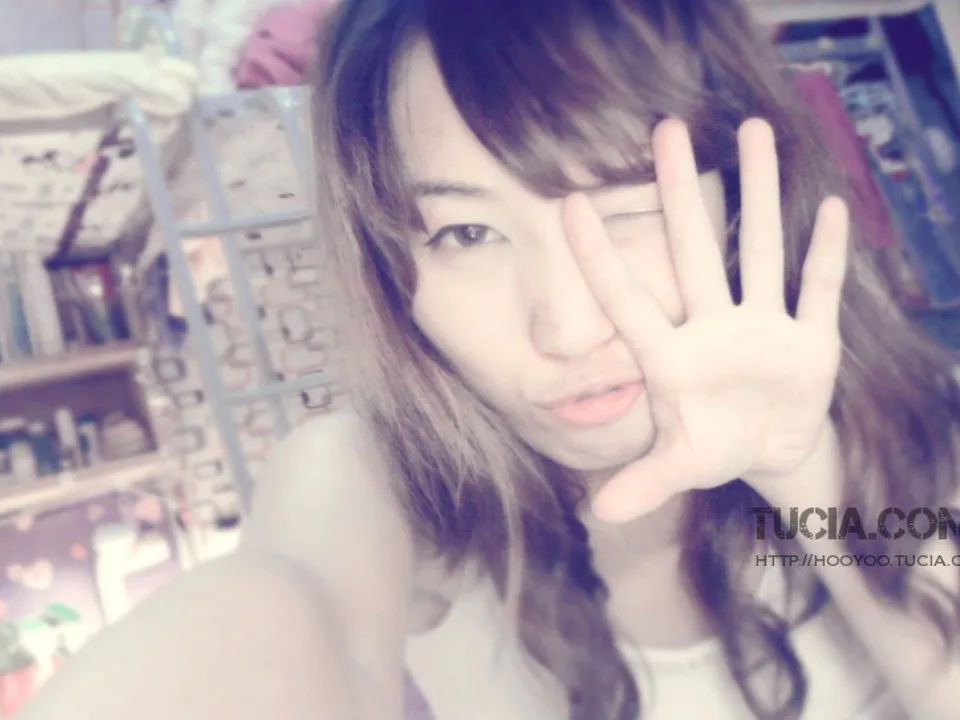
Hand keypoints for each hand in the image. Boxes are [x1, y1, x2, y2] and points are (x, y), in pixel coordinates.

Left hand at [564, 118, 849, 522]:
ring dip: (761, 194)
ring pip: (758, 249)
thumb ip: (643, 483)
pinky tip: (829, 207)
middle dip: (682, 192)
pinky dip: (825, 256)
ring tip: (755, 131)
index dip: (599, 257)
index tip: (568, 203)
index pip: (627, 299)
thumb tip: (598, 515)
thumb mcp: (679, 468)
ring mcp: (761, 325)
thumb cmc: (713, 447)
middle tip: (667, 129)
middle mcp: (711, 326)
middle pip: (693, 250)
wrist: (770, 450)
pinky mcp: (809, 337)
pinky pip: (818, 288)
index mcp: (671, 356)